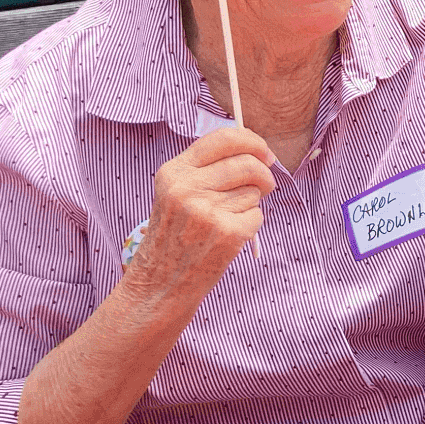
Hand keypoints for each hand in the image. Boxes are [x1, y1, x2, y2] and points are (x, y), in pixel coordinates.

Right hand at [125, 127, 276, 304]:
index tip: (265, 153)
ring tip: (225, 219)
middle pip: (247, 163)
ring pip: (254, 190)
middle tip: (264, 185)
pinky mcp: (227, 233)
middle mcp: (186, 188)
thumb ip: (207, 169)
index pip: (223, 139)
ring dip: (250, 203)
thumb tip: (257, 150)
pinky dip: (250, 225)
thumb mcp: (175, 193)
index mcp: (173, 173)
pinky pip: (257, 215)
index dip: (252, 142)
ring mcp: (206, 211)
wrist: (159, 284)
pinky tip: (227, 237)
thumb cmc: (175, 235)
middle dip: (263, 174)